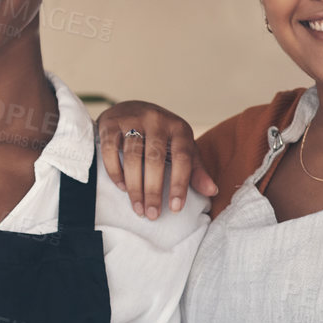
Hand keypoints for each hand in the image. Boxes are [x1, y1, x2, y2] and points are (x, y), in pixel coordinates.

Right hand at [96, 101, 216, 217]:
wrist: (130, 108)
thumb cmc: (161, 136)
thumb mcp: (182, 148)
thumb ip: (196, 169)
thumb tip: (212, 191)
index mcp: (178, 128)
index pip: (182, 157)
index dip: (179, 184)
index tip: (175, 208)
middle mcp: (156, 120)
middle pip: (154, 159)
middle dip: (153, 190)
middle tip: (152, 214)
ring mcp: (132, 119)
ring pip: (132, 156)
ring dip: (134, 186)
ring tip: (138, 208)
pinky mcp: (110, 123)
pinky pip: (110, 150)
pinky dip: (115, 171)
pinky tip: (122, 188)